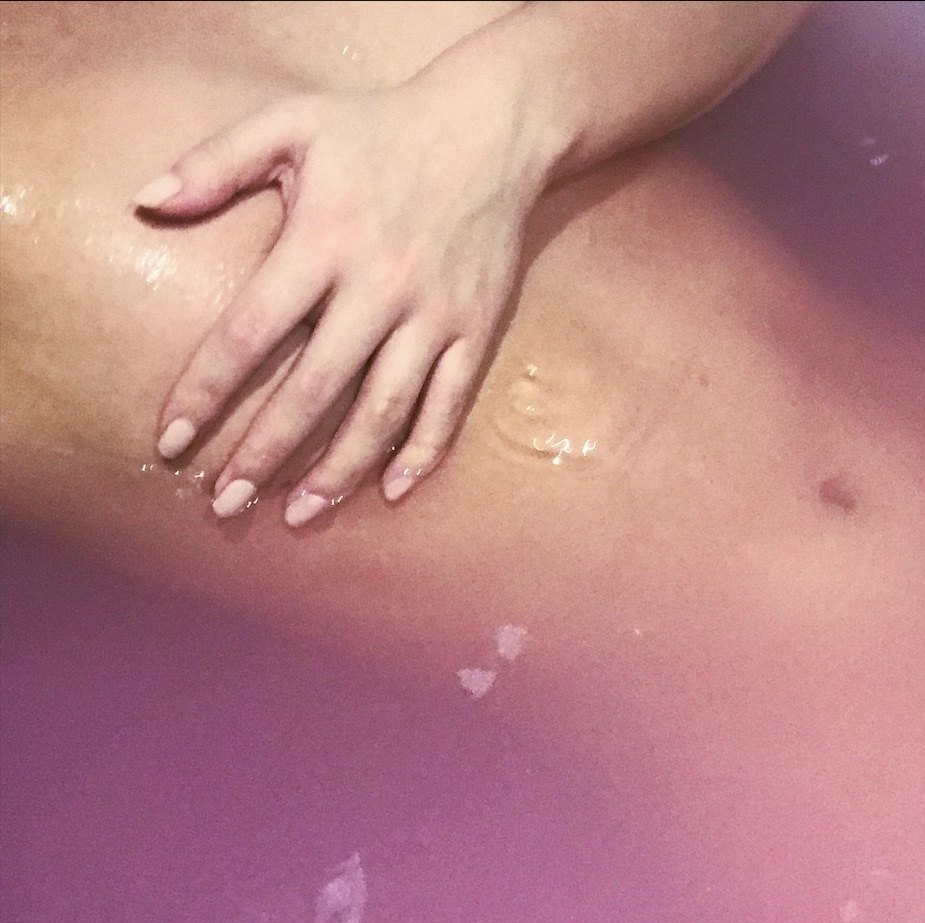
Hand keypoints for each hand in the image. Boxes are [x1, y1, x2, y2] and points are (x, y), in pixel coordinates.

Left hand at [137, 79, 547, 524]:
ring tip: (300, 512)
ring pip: (383, 412)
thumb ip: (216, 160)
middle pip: (314, 390)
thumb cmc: (379, 128)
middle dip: (265, 452)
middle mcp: (380, 289)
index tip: (174, 439)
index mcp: (325, 242)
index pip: (251, 332)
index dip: (208, 390)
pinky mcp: (475, 329)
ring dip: (339, 469)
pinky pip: (449, 404)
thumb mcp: (292, 122)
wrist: (491, 129)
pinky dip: (423, 452)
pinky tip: (392, 490)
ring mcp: (433, 316)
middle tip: (226, 503)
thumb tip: (147, 203)